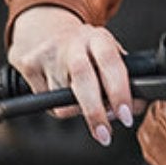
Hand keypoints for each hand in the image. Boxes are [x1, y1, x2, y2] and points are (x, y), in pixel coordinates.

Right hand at [7, 5, 134, 144]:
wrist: (42, 31)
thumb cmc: (85, 50)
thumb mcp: (107, 54)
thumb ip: (124, 79)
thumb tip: (137, 108)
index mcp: (98, 38)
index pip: (111, 63)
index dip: (120, 92)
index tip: (126, 115)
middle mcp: (73, 44)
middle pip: (83, 80)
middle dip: (95, 112)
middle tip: (105, 134)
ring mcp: (48, 54)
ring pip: (63, 100)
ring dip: (77, 110)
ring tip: (80, 100)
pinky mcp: (28, 66)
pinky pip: (46, 101)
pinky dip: (57, 105)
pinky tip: (59, 92)